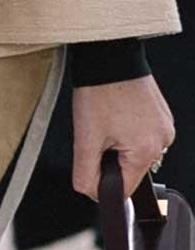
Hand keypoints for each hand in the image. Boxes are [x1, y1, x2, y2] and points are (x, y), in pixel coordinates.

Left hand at [73, 74, 174, 197]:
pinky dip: (126, 131)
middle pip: (131, 169)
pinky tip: (115, 115)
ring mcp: (165, 127)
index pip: (126, 188)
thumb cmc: (99, 92)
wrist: (110, 57)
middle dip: (109, 160)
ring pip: (135, 152)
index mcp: (147, 150)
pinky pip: (142, 135)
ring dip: (117, 145)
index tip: (90, 173)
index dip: (103, 185)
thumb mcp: (85, 137)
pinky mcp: (161, 116)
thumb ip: (86, 171)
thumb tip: (89, 192)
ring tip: (105, 121)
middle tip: (96, 135)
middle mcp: (164, 141)